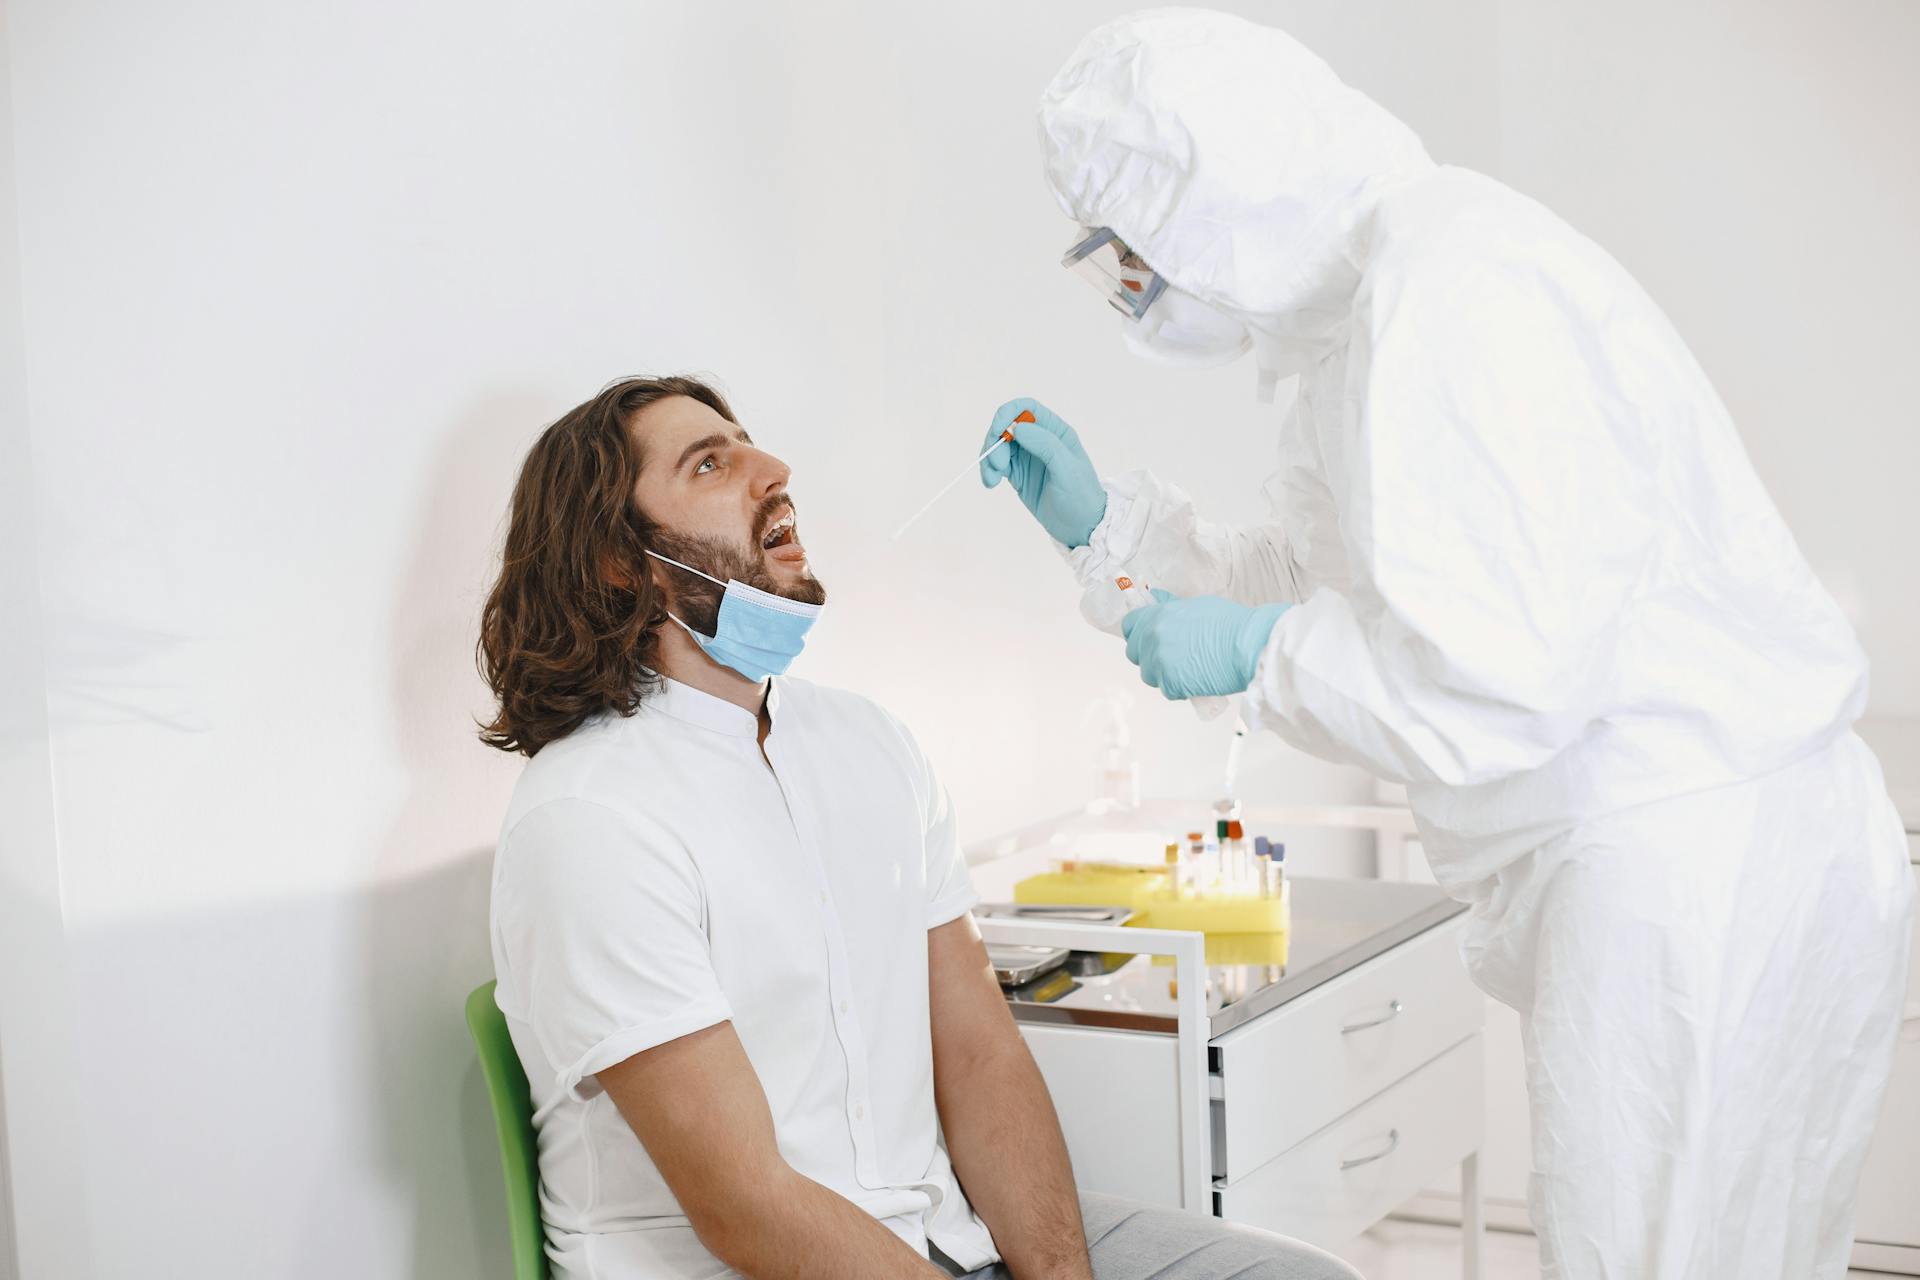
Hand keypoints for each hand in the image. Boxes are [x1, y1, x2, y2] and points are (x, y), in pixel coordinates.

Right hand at [979, 398, 1107, 548]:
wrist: (1081, 527)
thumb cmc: (1081, 496)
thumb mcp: (1067, 468)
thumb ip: (1045, 445)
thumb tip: (1017, 428)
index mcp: (1055, 431)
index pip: (1026, 408)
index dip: (1008, 412)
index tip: (998, 430)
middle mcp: (1039, 440)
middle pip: (1006, 426)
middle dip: (995, 441)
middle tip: (997, 464)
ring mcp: (1027, 457)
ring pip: (997, 446)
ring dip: (989, 459)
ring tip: (992, 480)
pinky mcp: (1018, 474)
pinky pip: (996, 465)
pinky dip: (988, 471)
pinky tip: (991, 483)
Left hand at [1120, 590, 1289, 699]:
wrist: (1249, 645)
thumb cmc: (1230, 623)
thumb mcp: (1196, 605)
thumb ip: (1171, 607)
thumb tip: (1158, 601)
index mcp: (1157, 616)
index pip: (1129, 626)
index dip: (1137, 633)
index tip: (1146, 638)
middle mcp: (1153, 638)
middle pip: (1135, 654)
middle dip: (1149, 656)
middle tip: (1172, 656)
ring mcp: (1160, 662)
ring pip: (1149, 674)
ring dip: (1163, 674)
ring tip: (1188, 669)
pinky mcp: (1171, 684)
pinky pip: (1167, 690)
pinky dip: (1179, 688)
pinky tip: (1196, 679)